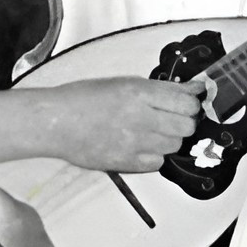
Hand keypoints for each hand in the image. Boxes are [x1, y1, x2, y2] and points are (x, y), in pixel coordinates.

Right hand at [39, 77, 204, 171]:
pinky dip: (155, 156)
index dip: (191, 105)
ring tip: (151, 133)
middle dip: (183, 122)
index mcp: (139, 92)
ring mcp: (135, 142)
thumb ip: (160, 88)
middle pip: (187, 126)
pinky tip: (140, 147)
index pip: (187, 102)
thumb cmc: (83, 98)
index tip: (186, 105)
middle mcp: (141, 117)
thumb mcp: (122, 83)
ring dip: (169, 139)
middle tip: (169, 120)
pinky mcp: (127, 162)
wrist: (53, 121)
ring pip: (175, 145)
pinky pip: (158, 163)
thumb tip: (194, 90)